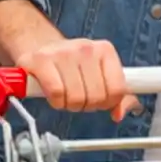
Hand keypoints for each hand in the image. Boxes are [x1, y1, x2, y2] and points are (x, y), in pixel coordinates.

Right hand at [15, 36, 138, 120]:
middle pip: (97, 97)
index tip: (99, 101)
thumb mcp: (100, 75)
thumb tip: (119, 113)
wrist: (41, 47)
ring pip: (76, 98)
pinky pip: (57, 93)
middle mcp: (86, 48)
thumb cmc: (72, 65)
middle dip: (87, 105)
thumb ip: (118, 95)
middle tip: (78, 97)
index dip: (108, 103)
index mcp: (105, 50)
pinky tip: (54, 94)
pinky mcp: (41, 59)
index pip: (118, 90)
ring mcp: (63, 52)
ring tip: (65, 95)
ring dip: (70, 105)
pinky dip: (56, 101)